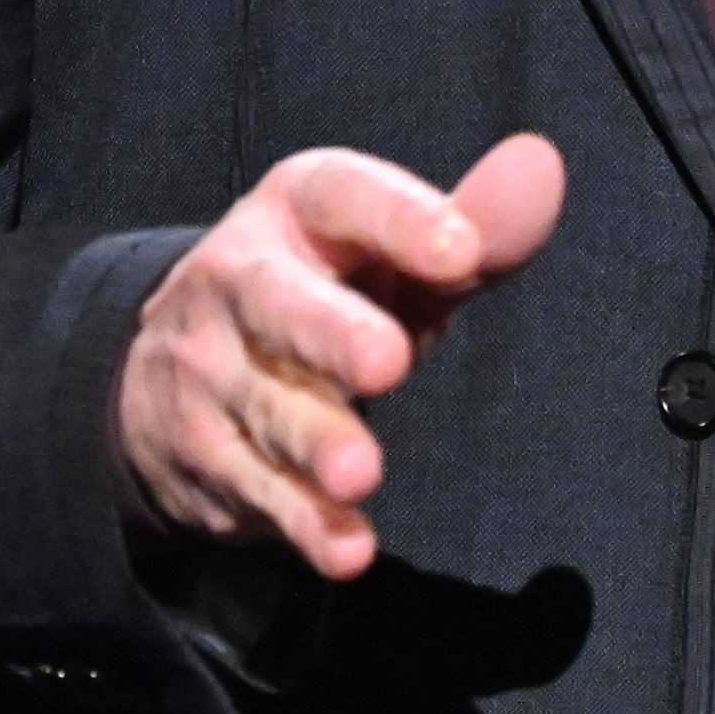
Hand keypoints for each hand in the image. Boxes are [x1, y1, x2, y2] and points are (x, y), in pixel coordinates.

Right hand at [114, 134, 567, 576]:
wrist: (172, 370)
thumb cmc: (326, 292)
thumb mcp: (393, 251)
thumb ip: (475, 224)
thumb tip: (542, 164)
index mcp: (295, 210)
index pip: (341, 195)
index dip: (400, 218)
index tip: (464, 251)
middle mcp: (236, 281)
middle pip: (278, 303)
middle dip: (330, 334)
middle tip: (390, 363)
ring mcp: (210, 373)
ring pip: (265, 408)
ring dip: (314, 443)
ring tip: (362, 475)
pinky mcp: (205, 456)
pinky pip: (259, 491)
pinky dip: (304, 525)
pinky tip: (346, 549)